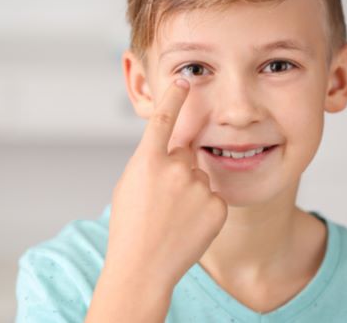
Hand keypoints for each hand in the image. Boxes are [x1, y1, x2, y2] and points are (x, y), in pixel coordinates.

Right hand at [105, 78, 227, 289]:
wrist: (143, 267)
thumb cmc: (130, 227)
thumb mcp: (129, 185)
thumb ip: (150, 161)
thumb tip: (169, 151)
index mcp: (148, 160)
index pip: (165, 117)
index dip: (174, 95)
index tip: (184, 79)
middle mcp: (176, 168)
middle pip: (185, 153)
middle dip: (177, 168)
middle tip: (164, 198)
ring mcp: (198, 187)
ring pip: (199, 176)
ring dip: (190, 190)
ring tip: (173, 217)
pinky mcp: (217, 205)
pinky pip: (212, 197)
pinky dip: (203, 208)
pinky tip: (188, 226)